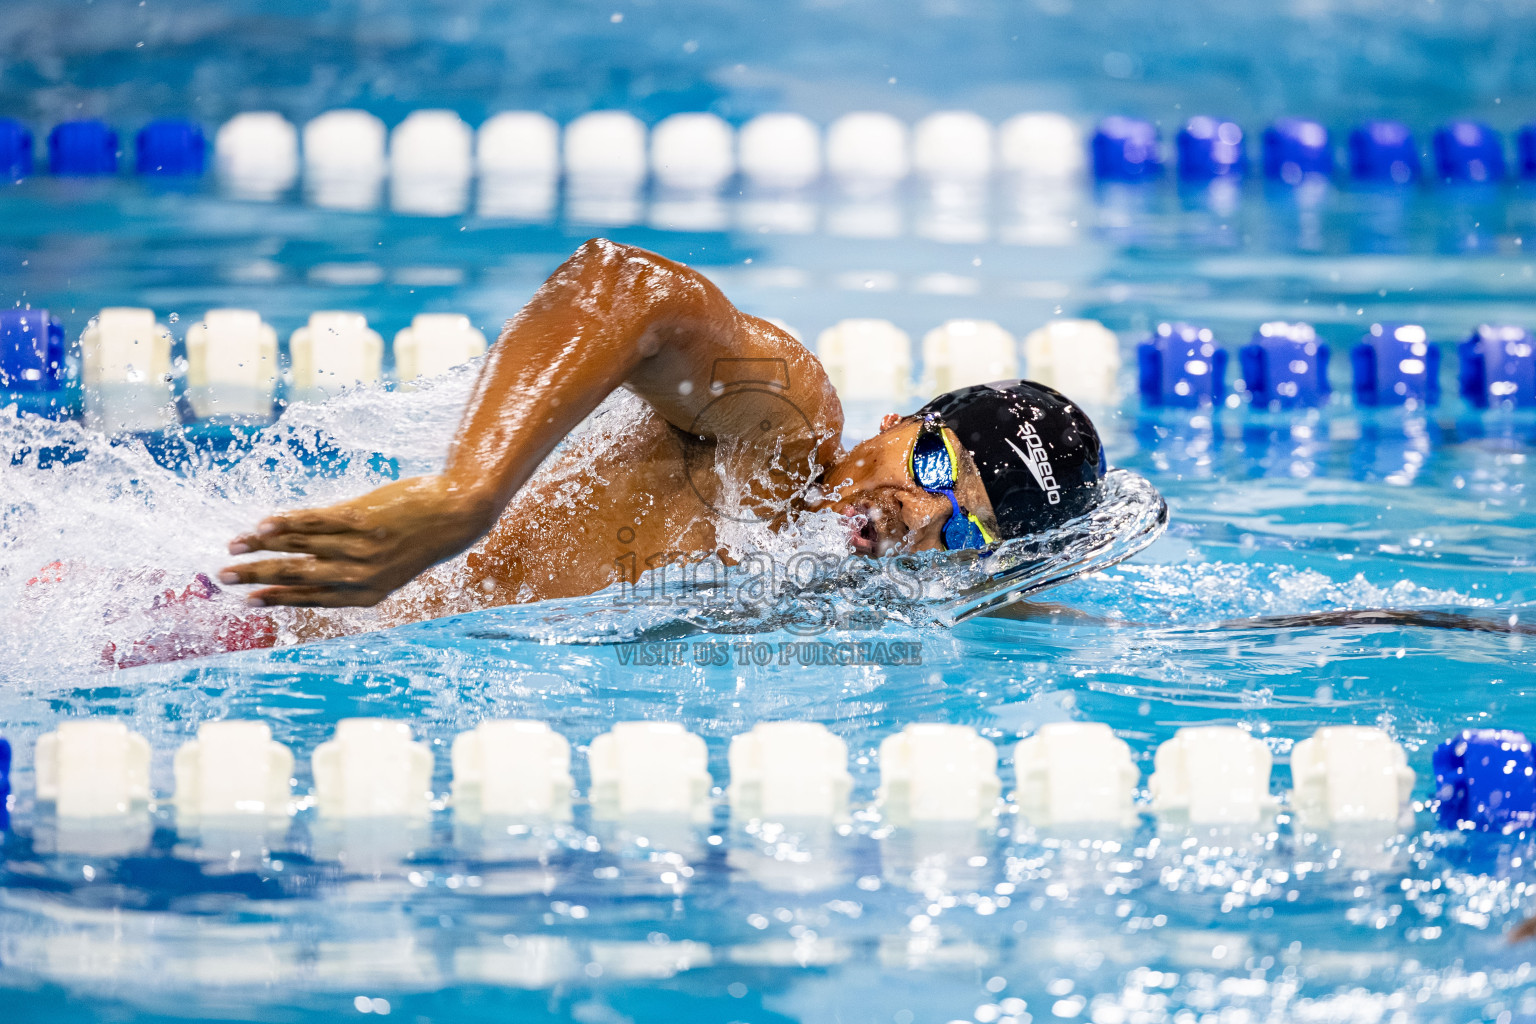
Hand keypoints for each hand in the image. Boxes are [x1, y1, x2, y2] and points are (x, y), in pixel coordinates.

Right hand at [219, 475, 494, 607]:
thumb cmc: (419, 537)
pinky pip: (314, 522)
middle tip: (224, 576)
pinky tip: (263, 524)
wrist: (456, 512)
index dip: (276, 599)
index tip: (246, 601)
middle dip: (256, 577)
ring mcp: (360, 548)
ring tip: (233, 544)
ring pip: (299, 549)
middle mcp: (361, 576)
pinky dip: (286, 523)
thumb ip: (353, 571)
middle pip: (297, 577)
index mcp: (367, 593)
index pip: (311, 599)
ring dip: (261, 546)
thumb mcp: (389, 564)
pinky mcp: (361, 519)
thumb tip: (309, 569)